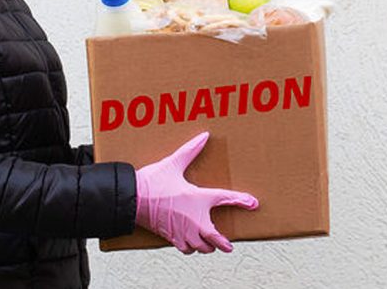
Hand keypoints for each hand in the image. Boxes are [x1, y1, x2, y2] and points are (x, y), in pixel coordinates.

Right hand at [134, 132, 258, 253]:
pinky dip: (189, 249)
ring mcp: (183, 231)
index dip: (242, 201)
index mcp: (199, 198)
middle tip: (228, 245)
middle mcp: (195, 219)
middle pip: (216, 239)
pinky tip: (188, 244)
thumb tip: (204, 136)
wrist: (133, 199)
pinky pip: (185, 249)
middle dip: (223, 243)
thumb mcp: (173, 163)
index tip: (253, 203)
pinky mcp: (171, 237)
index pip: (226, 199)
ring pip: (202, 247)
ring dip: (206, 246)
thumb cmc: (152, 182)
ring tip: (208, 244)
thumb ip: (190, 150)